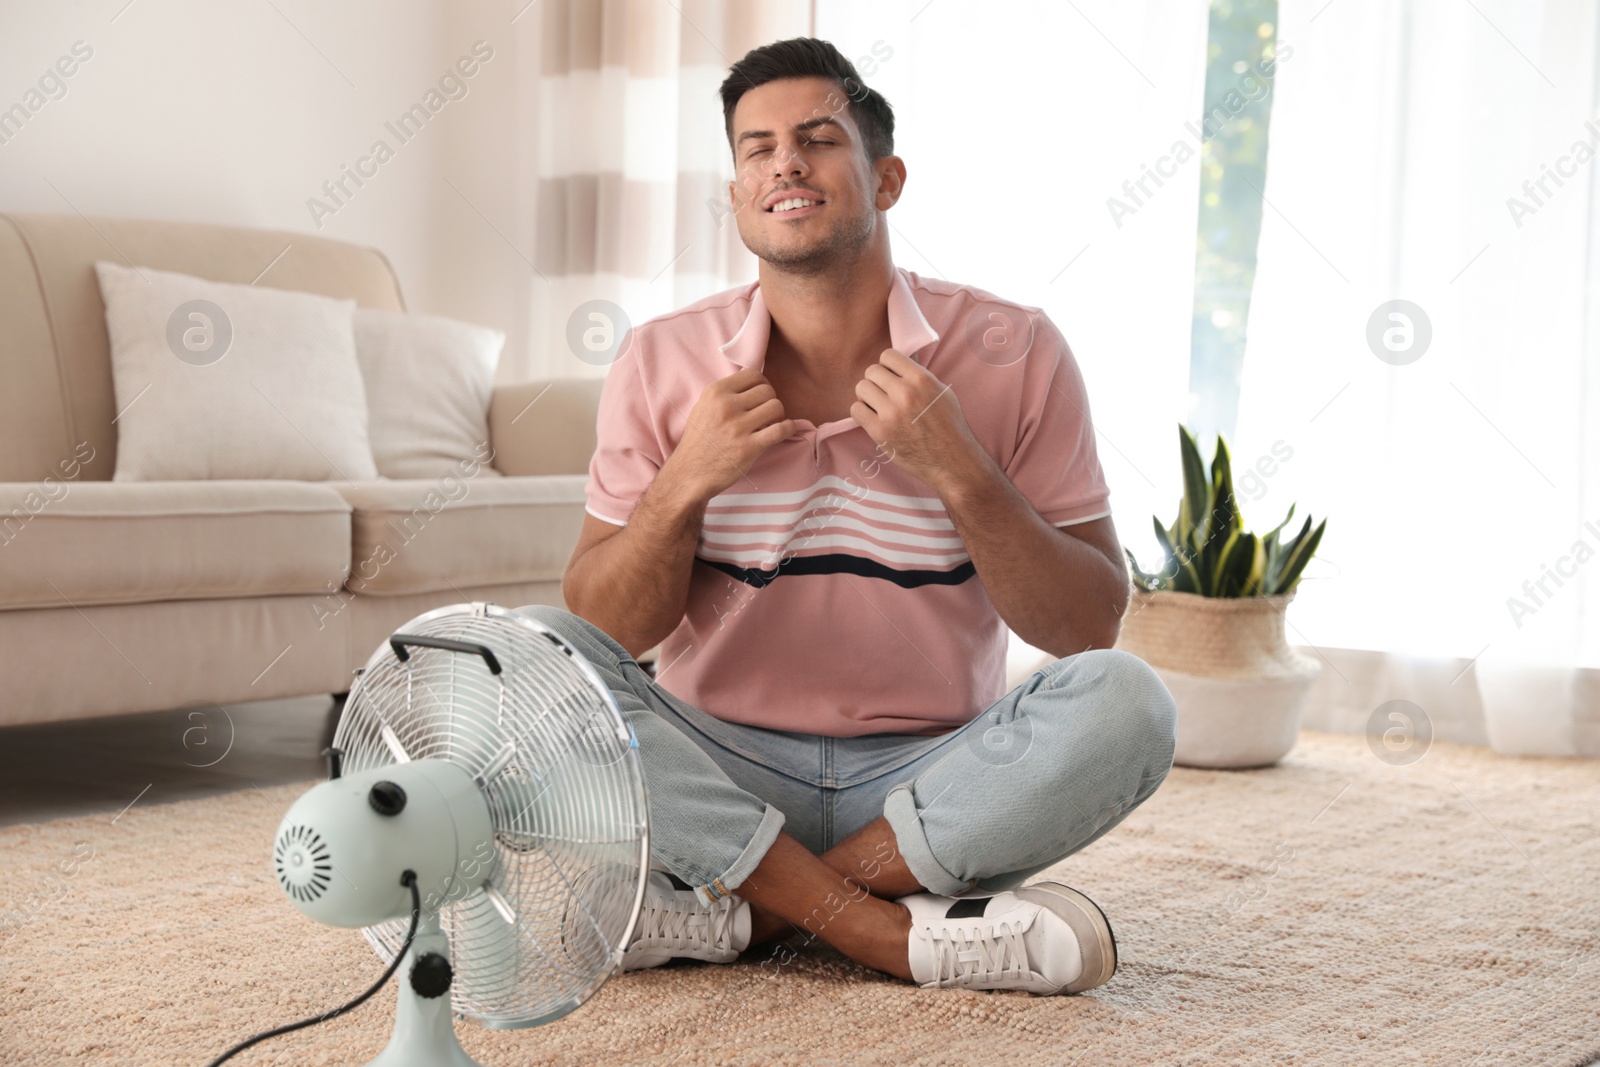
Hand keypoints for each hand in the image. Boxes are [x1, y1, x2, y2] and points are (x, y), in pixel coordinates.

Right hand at [665, 365, 794, 500]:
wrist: (690, 473)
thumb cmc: (699, 440)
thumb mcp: (704, 407)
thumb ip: (726, 393)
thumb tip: (753, 380)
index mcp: (715, 392)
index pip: (752, 374)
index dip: (762, 384)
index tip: (760, 397)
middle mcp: (726, 406)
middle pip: (767, 391)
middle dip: (770, 401)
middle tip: (765, 414)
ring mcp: (738, 427)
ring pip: (776, 407)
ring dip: (778, 416)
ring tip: (770, 424)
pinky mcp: (749, 447)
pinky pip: (781, 429)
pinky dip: (788, 428)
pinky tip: (784, 431)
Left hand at [850, 349, 981, 493]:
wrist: (952, 461)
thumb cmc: (949, 427)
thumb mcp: (942, 392)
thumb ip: (919, 376)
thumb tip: (900, 362)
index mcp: (922, 379)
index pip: (888, 355)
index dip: (887, 366)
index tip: (892, 378)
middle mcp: (906, 393)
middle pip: (871, 371)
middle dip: (876, 381)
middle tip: (884, 395)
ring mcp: (891, 413)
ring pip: (861, 388)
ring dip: (867, 397)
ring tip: (879, 407)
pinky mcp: (880, 432)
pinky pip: (856, 410)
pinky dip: (862, 413)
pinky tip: (874, 419)